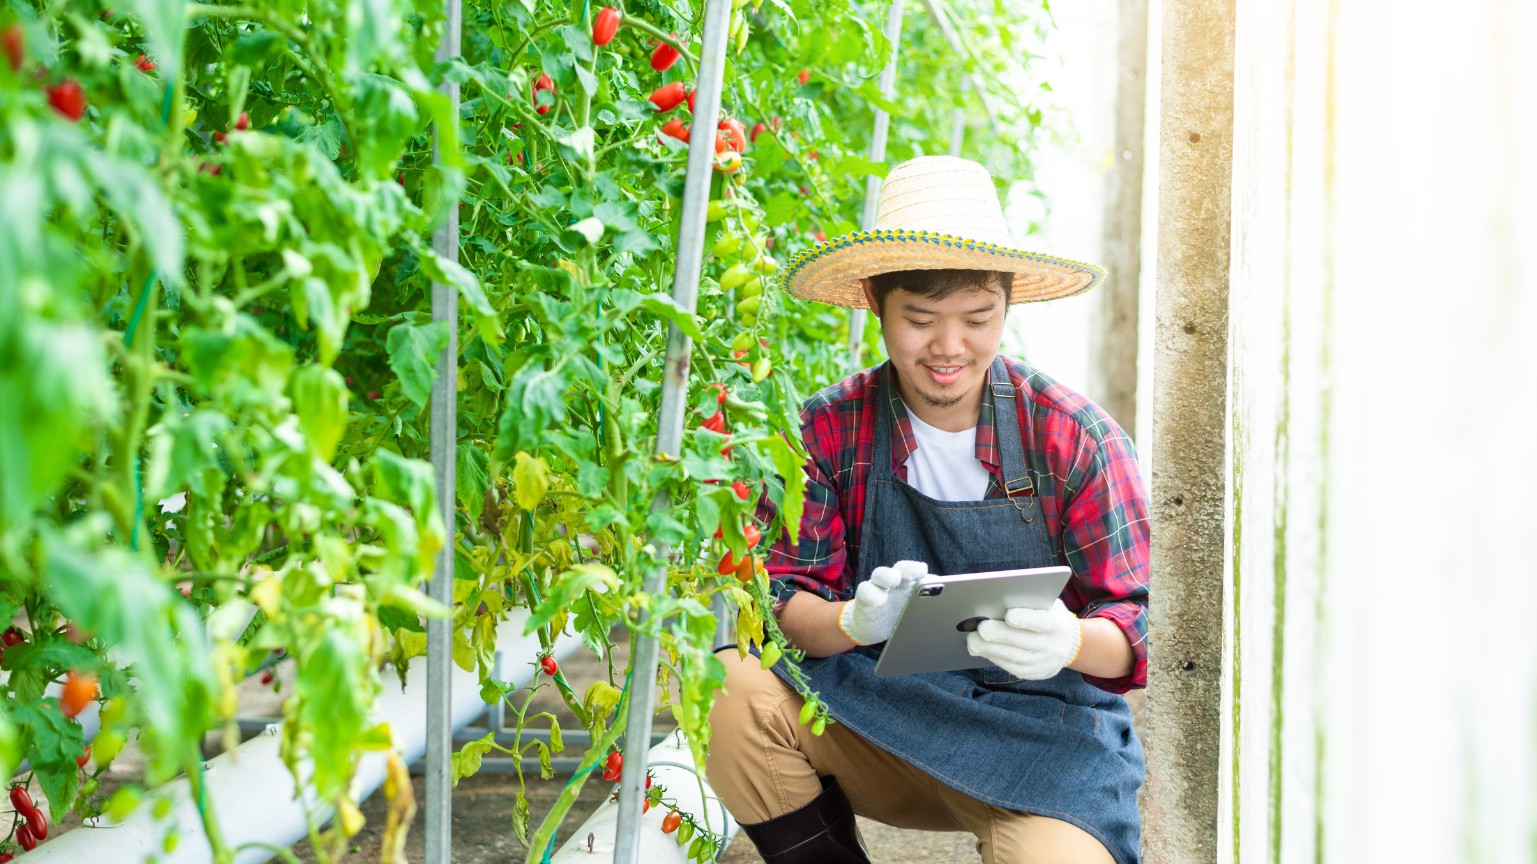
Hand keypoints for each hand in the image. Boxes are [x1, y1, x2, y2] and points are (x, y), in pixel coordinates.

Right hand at [837, 560, 928, 645]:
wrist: (872, 629)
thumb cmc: (899, 619)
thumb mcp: (916, 614)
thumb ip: (927, 607)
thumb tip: (947, 610)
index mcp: (910, 584)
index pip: (918, 573)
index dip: (924, 573)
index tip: (932, 576)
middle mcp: (895, 582)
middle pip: (902, 568)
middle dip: (911, 568)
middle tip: (920, 571)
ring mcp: (878, 587)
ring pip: (881, 575)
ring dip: (888, 575)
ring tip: (894, 579)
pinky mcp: (865, 597)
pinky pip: (866, 590)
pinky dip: (871, 593)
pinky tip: (876, 599)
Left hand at [965, 600, 1082, 679]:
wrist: (1069, 643)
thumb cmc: (1050, 616)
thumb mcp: (1048, 604)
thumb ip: (1030, 602)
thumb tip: (1000, 601)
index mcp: (1058, 625)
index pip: (1042, 623)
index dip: (1026, 620)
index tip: (1008, 616)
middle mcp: (1053, 646)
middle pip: (1023, 642)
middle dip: (999, 635)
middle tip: (979, 629)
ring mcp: (1044, 663)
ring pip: (1014, 657)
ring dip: (990, 649)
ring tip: (972, 641)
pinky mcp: (1035, 673)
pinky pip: (1012, 667)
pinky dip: (994, 658)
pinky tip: (981, 650)